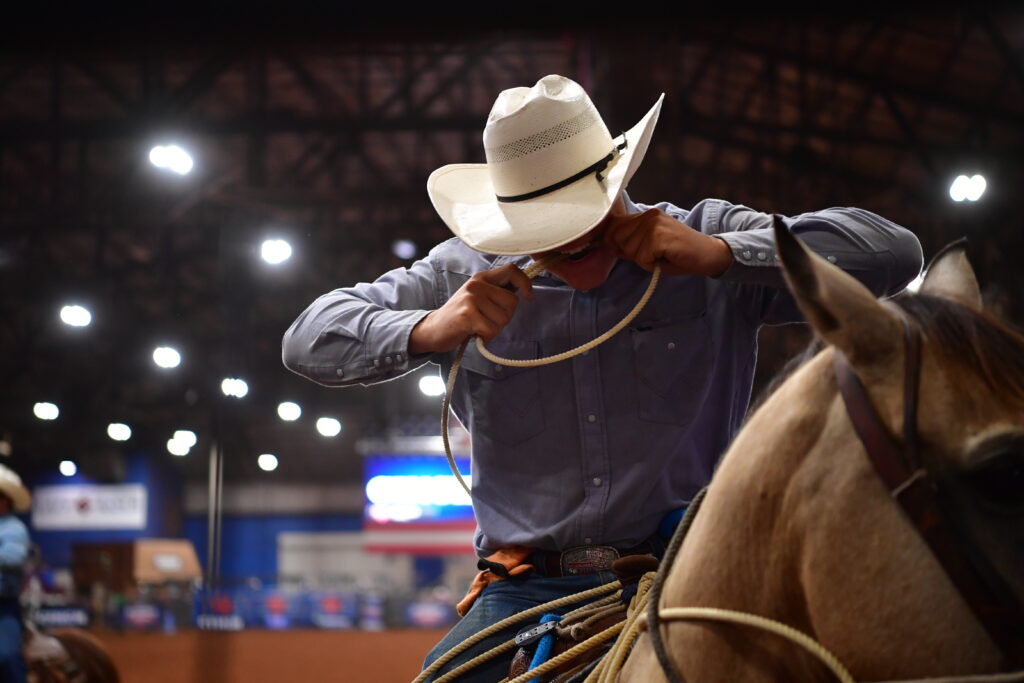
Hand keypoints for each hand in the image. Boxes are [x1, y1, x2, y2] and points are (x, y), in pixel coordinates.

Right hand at [409, 263, 532, 353]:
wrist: (434, 329)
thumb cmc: (461, 316)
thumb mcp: (479, 297)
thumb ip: (497, 292)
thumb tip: (523, 290)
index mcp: (482, 277)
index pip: (512, 270)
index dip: (525, 283)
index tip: (528, 297)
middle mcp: (476, 284)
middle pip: (512, 301)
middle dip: (506, 316)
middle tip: (488, 320)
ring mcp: (471, 298)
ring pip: (504, 318)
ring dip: (494, 329)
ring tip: (479, 326)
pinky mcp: (467, 314)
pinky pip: (492, 329)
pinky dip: (487, 336)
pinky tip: (475, 333)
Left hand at [602, 207, 733, 276]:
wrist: (708, 254)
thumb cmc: (679, 253)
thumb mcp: (650, 244)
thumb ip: (631, 240)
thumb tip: (607, 244)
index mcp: (646, 215)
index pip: (614, 226)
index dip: (614, 241)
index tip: (626, 251)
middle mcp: (649, 215)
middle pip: (617, 239)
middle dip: (630, 253)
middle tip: (651, 255)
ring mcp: (654, 225)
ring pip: (628, 249)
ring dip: (642, 260)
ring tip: (660, 256)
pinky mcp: (659, 237)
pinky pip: (641, 258)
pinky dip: (650, 264)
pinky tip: (665, 259)